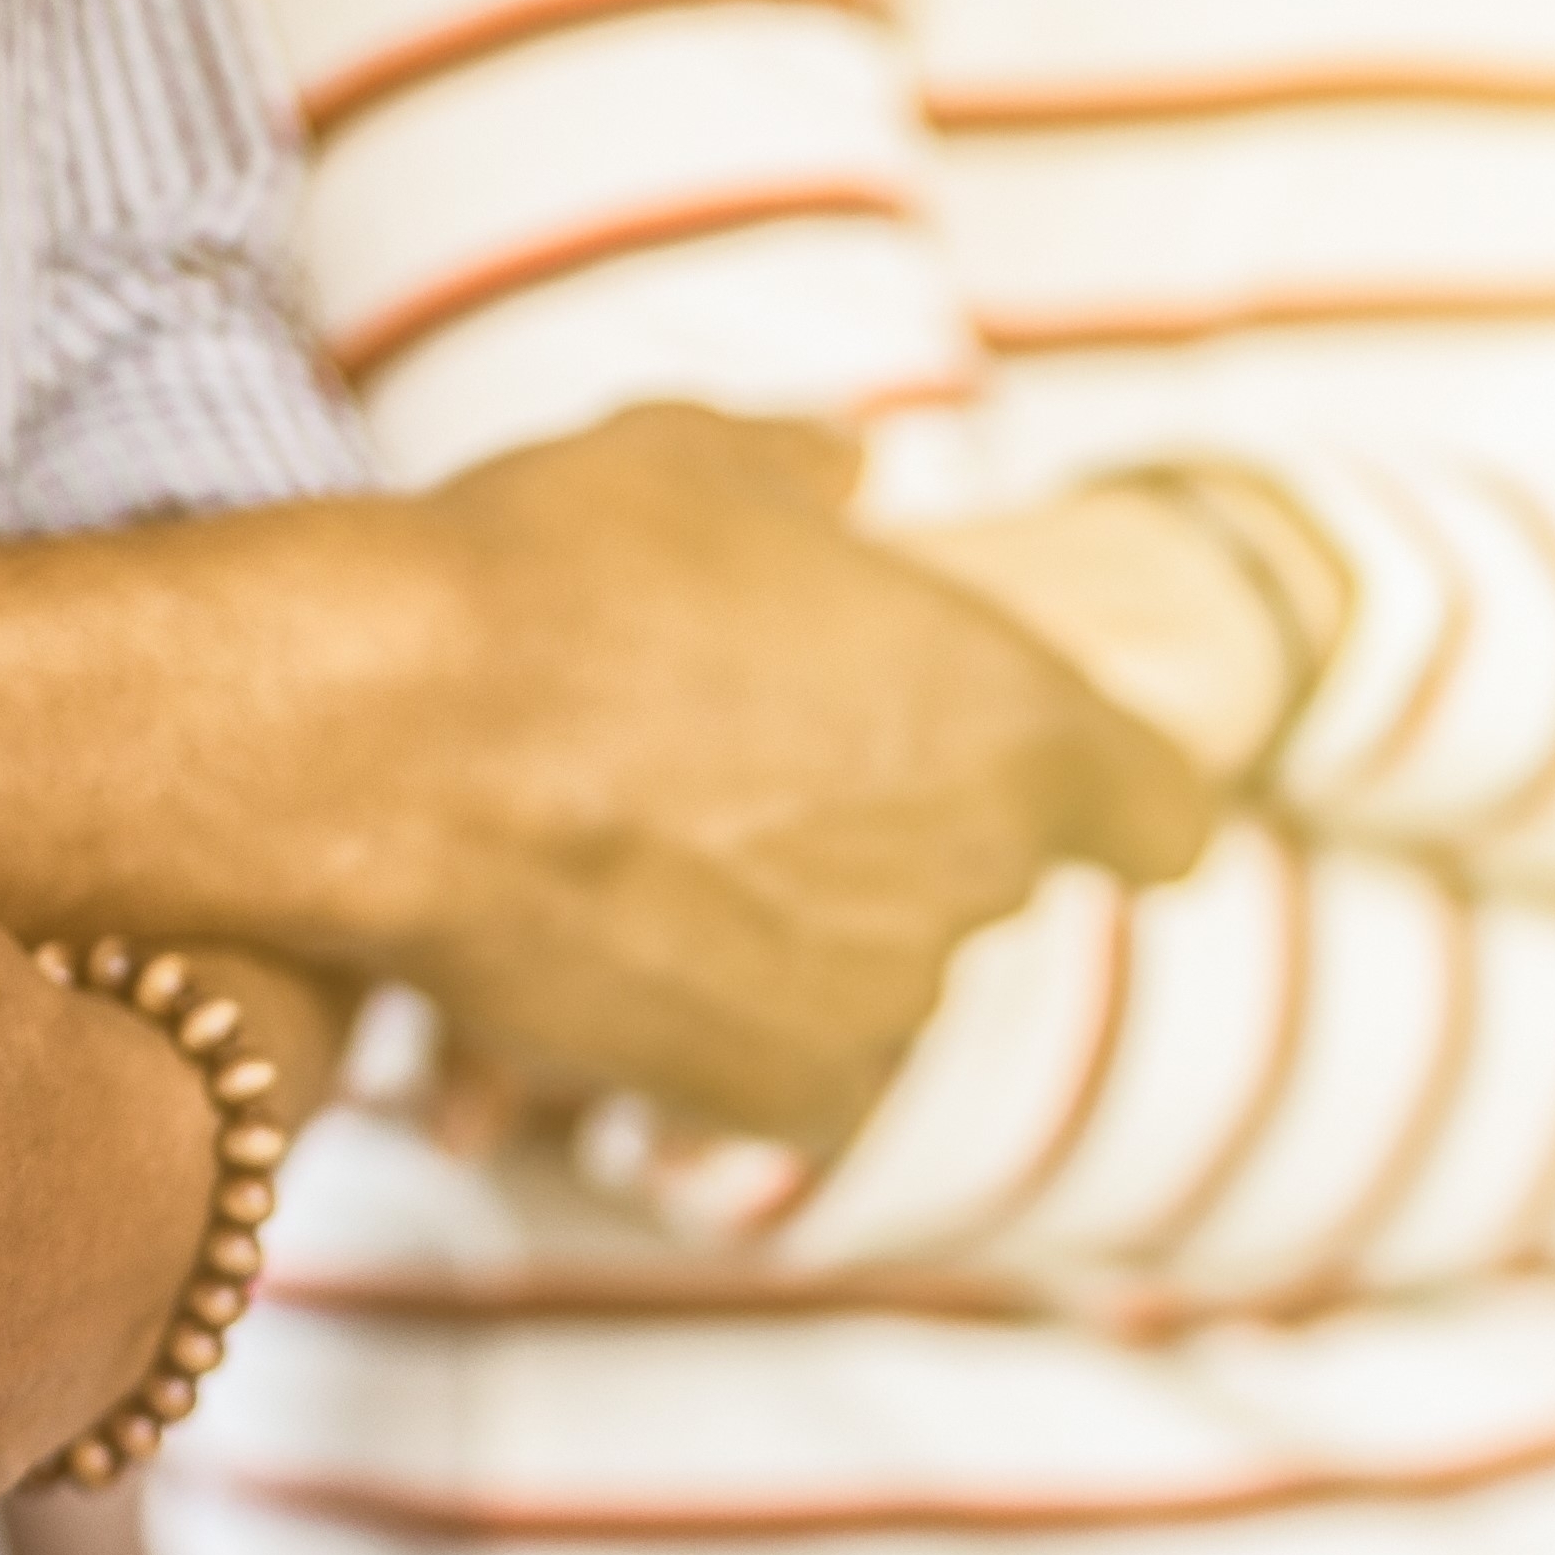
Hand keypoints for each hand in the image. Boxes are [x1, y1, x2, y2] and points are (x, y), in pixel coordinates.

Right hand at [343, 406, 1208, 1151]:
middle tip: (752, 783)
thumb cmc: (553, 575)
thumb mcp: (692, 459)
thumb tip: (835, 467)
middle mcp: (979, 875)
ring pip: (881, 984)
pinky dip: (742, 1048)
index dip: (1120, 805)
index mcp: (1020, 714)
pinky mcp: (769, 1095)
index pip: (1159, 813)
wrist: (395, 744)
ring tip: (662, 866)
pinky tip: (647, 974)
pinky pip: (798, 1087)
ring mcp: (879, 1001)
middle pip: (986, 885)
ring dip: (811, 944)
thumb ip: (800, 473)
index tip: (1084, 808)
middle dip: (899, 843)